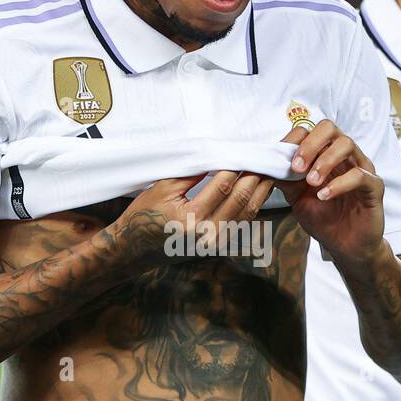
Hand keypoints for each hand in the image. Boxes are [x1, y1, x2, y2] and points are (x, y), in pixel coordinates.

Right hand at [110, 169, 274, 267]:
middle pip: (241, 200)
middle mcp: (207, 235)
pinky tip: (258, 190)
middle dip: (254, 176)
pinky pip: (242, 223)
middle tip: (263, 157)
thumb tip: (219, 158)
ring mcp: (215, 244)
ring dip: (259, 190)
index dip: (236, 167)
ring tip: (266, 170)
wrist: (134, 249)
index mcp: (192, 220)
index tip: (244, 151)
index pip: (222, 187)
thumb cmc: (144, 216)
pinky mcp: (218, 247)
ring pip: (248, 213)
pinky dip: (253, 204)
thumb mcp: (163, 188)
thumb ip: (193, 174)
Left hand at [276, 122, 385, 263]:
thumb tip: (265, 164)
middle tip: (297, 167)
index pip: (312, 130)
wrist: (344, 247)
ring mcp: (362, 169)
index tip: (282, 160)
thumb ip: (284, 179)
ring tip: (311, 182)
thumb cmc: (324, 219)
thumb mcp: (296, 197)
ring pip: (347, 145)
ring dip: (324, 161)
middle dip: (310, 144)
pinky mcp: (374, 187)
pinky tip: (324, 196)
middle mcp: (345, 156)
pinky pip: (360, 175)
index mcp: (327, 154)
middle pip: (330, 128)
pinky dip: (339, 184)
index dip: (295, 141)